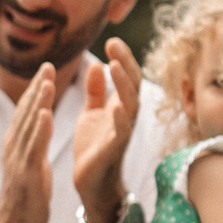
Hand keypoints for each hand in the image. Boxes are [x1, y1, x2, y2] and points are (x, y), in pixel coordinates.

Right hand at [0, 66, 58, 222]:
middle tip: (48, 65)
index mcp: (15, 145)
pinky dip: (39, 129)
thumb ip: (32, 144)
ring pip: (28, 125)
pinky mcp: (26, 172)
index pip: (25, 112)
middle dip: (36, 88)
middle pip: (25, 112)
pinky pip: (33, 147)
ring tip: (47, 81)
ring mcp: (17, 159)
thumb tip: (39, 129)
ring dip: (37, 102)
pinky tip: (45, 113)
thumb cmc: (25, 198)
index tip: (46, 71)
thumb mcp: (29, 164)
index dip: (35, 91)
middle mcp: (13, 147)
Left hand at [71, 39, 142, 222]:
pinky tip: (116, 106)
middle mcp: (126, 116)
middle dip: (126, 64)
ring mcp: (122, 132)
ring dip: (123, 85)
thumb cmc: (93, 147)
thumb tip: (95, 64)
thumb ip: (95, 92)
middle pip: (132, 85)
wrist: (91, 181)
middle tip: (115, 44)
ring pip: (130, 104)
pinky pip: (121, 132)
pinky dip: (120, 118)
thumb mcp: (91, 113)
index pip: (126, 76)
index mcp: (120, 106)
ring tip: (115, 66)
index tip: (112, 40)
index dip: (122, 58)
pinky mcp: (114, 149)